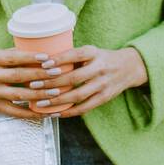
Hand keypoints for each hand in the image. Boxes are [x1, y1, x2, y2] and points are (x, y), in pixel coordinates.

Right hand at [0, 48, 70, 119]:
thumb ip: (17, 54)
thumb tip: (44, 50)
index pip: (13, 57)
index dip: (30, 57)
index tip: (47, 57)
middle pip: (18, 76)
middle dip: (39, 75)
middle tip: (58, 73)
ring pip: (18, 95)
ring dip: (39, 95)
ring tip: (56, 92)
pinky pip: (16, 112)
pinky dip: (32, 113)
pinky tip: (47, 112)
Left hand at [30, 45, 147, 117]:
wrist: (129, 67)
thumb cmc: (101, 58)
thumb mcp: (90, 51)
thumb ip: (71, 56)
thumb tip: (42, 61)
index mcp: (94, 52)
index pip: (75, 55)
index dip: (59, 60)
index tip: (43, 64)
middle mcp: (99, 68)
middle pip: (74, 78)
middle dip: (52, 83)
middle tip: (34, 85)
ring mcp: (103, 84)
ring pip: (78, 95)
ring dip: (57, 101)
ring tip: (41, 103)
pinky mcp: (105, 98)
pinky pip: (85, 107)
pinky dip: (69, 111)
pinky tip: (56, 113)